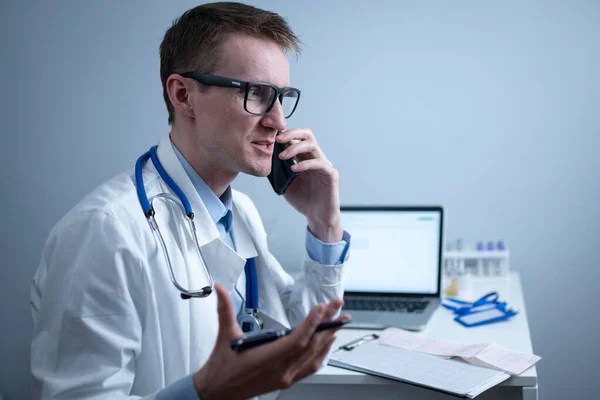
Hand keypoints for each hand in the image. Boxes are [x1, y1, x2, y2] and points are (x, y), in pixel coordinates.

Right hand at [193, 284, 348, 399]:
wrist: (216, 393)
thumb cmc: (221, 369)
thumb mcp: (224, 336)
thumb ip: (225, 310)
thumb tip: (220, 290)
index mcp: (266, 359)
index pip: (296, 340)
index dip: (312, 324)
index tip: (321, 308)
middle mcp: (279, 370)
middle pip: (310, 345)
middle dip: (326, 323)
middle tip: (336, 306)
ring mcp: (284, 376)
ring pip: (314, 356)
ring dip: (327, 337)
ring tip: (338, 320)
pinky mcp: (286, 380)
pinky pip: (310, 367)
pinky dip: (322, 353)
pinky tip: (327, 342)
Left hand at [276, 128, 342, 242]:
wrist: (317, 217)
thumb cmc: (303, 200)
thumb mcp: (285, 183)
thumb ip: (279, 171)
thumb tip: (265, 159)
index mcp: (305, 158)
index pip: (298, 138)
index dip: (286, 135)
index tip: (272, 138)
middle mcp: (316, 158)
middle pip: (307, 135)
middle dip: (292, 134)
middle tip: (278, 140)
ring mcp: (324, 165)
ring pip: (312, 145)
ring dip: (295, 148)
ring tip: (282, 156)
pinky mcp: (331, 175)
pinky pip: (319, 163)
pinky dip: (305, 164)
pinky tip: (294, 169)